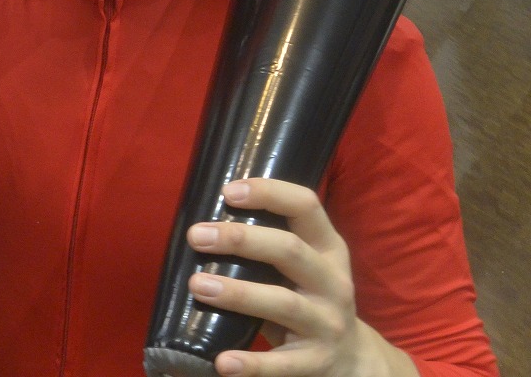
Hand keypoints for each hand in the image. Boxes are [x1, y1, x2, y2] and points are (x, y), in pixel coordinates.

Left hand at [185, 179, 417, 376]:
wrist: (353, 361)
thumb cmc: (307, 298)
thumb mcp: (303, 266)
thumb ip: (266, 246)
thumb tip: (200, 229)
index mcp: (328, 248)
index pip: (306, 206)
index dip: (269, 193)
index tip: (228, 191)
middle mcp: (332, 282)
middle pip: (290, 251)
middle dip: (241, 239)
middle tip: (196, 236)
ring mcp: (328, 323)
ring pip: (284, 303)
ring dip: (238, 293)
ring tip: (198, 285)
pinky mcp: (317, 362)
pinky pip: (283, 365)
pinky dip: (252, 364)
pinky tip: (222, 362)